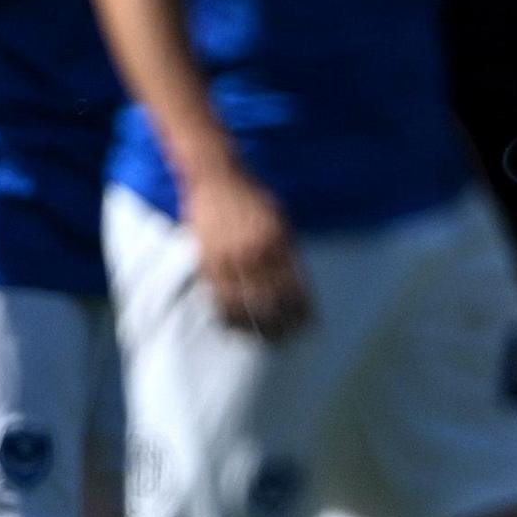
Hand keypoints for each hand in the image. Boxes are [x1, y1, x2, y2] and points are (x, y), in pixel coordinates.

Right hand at [186, 172, 312, 337]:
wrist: (216, 177)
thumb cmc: (252, 198)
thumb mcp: (280, 220)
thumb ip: (287, 252)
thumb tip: (296, 285)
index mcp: (280, 242)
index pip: (295, 287)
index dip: (302, 311)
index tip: (309, 327)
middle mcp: (256, 251)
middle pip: (272, 300)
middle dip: (282, 325)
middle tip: (288, 340)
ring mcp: (230, 256)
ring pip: (245, 304)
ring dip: (255, 326)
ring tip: (264, 340)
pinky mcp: (208, 259)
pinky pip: (219, 296)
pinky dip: (228, 315)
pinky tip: (235, 328)